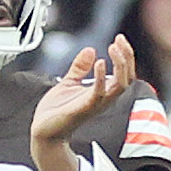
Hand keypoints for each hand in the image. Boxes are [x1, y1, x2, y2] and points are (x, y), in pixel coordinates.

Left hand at [32, 35, 136, 170]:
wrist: (43, 132)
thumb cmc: (56, 112)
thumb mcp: (69, 82)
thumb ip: (79, 68)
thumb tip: (90, 50)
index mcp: (102, 92)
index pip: (124, 74)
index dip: (125, 55)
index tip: (119, 38)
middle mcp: (103, 99)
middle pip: (128, 78)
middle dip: (127, 57)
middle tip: (119, 40)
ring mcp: (95, 104)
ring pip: (120, 86)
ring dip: (120, 65)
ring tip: (113, 48)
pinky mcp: (83, 109)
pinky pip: (99, 93)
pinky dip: (102, 77)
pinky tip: (100, 63)